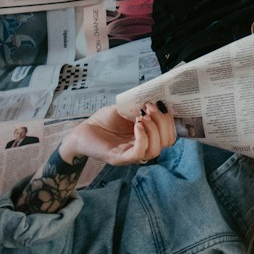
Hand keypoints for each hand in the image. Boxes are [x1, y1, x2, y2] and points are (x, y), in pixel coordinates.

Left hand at [61, 101, 175, 166]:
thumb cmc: (104, 120)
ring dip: (153, 130)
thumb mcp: (127, 108)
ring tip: (141, 116)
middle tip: (150, 108)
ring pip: (155, 150)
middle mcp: (142, 147)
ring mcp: (131, 155)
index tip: (160, 104)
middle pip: (167, 142)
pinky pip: (138, 154)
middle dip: (163, 122)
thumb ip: (141, 105)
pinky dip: (142, 137)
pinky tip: (136, 124)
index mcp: (147, 136)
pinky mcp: (119, 158)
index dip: (170, 121)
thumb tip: (157, 95)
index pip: (170, 136)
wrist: (83, 130)